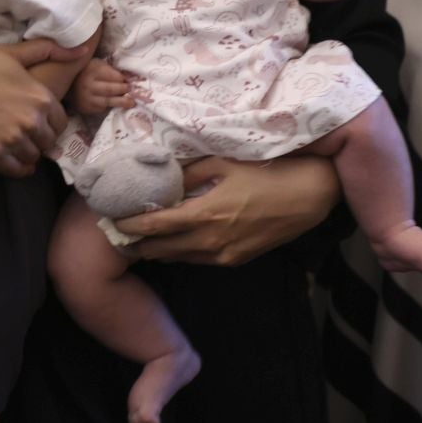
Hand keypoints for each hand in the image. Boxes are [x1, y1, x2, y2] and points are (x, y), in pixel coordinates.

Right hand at [0, 39, 69, 177]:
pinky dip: (16, 167)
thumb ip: (47, 51)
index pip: (61, 122)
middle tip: (26, 134)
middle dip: (40, 139)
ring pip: (32, 157)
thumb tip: (81, 49)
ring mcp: (10, 140)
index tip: (39, 121)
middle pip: (48, 142)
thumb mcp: (11, 53)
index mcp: (39, 96)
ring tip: (16, 146)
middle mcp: (30, 120)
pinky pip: (15, 170)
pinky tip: (10, 159)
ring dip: (27, 153)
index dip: (50, 122)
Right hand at [71, 59, 131, 115]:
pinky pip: (101, 108)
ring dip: (121, 102)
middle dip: (123, 90)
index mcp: (92, 71)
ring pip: (107, 101)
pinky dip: (109, 106)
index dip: (122, 79)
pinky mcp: (85, 108)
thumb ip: (108, 68)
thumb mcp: (95, 63)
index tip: (128, 80)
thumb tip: (126, 77)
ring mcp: (86, 98)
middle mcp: (88, 85)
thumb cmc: (85, 71)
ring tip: (130, 102)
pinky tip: (114, 104)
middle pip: (110, 89)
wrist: (64, 83)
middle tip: (131, 90)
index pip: (112, 76)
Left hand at [116, 155, 339, 265]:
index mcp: (204, 215)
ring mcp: (225, 255)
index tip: (110, 219)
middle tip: (117, 231)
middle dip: (137, 242)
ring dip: (158, 248)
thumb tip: (161, 173)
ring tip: (139, 236)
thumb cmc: (268, 171)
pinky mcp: (237, 260)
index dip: (128, 225)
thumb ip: (189, 171)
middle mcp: (211, 242)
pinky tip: (174, 239)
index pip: (153, 226)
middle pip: (160, 249)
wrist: (311, 196)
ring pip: (179, 257)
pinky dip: (182, 251)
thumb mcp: (224, 162)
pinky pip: (199, 259)